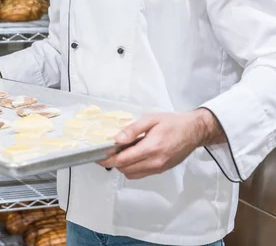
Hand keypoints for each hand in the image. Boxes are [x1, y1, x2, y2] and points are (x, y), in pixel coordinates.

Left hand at [97, 109, 220, 179]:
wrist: (194, 130)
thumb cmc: (174, 123)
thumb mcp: (151, 119)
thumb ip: (132, 129)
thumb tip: (117, 139)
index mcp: (151, 148)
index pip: (122, 160)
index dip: (107, 159)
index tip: (98, 156)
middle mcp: (155, 161)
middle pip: (124, 169)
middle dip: (113, 162)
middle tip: (108, 151)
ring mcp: (159, 167)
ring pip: (131, 174)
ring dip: (122, 166)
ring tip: (121, 152)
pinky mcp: (161, 170)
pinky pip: (141, 174)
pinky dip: (132, 168)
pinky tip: (132, 156)